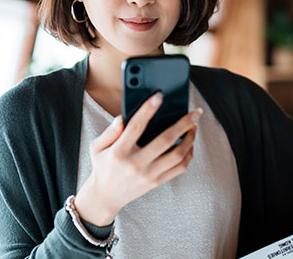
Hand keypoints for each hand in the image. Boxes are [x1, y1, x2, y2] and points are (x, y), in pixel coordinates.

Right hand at [74, 92, 201, 225]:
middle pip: (165, 140)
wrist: (105, 196)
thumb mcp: (97, 147)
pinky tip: (189, 144)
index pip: (136, 126)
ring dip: (190, 139)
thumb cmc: (102, 166)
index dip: (148, 109)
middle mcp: (136, 163)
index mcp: (119, 152)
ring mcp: (148, 174)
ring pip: (177, 155)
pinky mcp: (157, 182)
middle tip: (195, 112)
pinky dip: (188, 154)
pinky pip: (179, 168)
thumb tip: (122, 118)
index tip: (159, 96)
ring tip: (193, 126)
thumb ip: (109, 132)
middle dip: (183, 124)